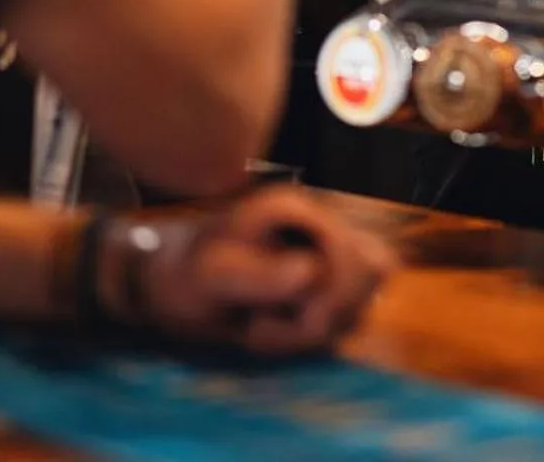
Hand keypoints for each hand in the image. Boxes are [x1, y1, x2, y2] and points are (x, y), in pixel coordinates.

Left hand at [107, 187, 396, 355]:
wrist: (170, 283)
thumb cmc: (186, 275)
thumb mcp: (212, 276)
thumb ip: (259, 275)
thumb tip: (311, 273)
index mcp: (298, 210)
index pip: (360, 253)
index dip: (335, 291)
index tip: (293, 315)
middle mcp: (321, 225)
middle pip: (373, 273)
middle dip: (327, 311)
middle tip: (267, 321)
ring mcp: (325, 252)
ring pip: (362, 300)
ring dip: (316, 326)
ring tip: (263, 324)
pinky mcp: (323, 281)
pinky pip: (346, 315)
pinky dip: (313, 332)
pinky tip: (272, 326)